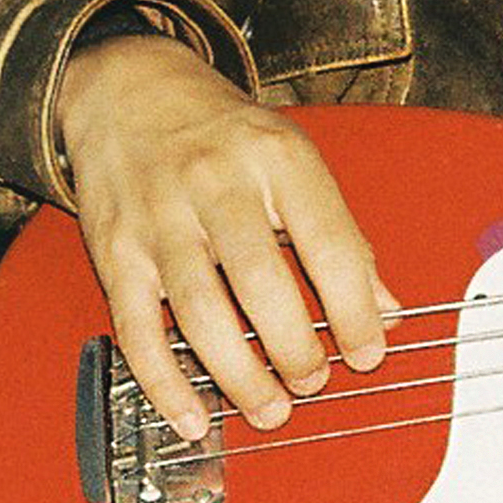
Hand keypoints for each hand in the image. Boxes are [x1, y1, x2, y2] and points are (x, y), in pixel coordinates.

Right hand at [56, 33, 393, 440]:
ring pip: (200, 311)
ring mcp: (160, 218)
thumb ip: (339, 234)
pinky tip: (191, 415)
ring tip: (268, 407)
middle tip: (311, 382)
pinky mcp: (116, 250)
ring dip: (237, 374)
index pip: (329, 245)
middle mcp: (217, 184)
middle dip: (294, 348)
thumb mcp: (292, 158)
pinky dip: (163, 381)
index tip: (367, 353)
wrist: (127, 87)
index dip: (355, 311)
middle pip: (262, 283)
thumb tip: (386, 311)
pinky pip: (137, 329)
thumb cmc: (219, 131)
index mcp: (276, 158)